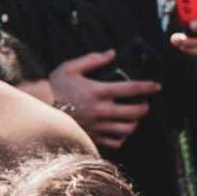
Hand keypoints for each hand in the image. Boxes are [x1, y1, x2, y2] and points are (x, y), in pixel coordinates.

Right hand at [47, 51, 161, 150]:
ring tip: (134, 118)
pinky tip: (121, 131)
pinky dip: (122, 137)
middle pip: (135, 112)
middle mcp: (101, 110)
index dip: (147, 86)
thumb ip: (93, 59)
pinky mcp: (93, 138)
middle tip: (145, 104)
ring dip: (135, 123)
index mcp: (98, 91)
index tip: (157, 86)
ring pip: (128, 129)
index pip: (131, 89)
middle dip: (144, 107)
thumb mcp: (71, 67)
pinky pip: (115, 142)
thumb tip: (112, 53)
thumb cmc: (55, 87)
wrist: (39, 108)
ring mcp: (98, 126)